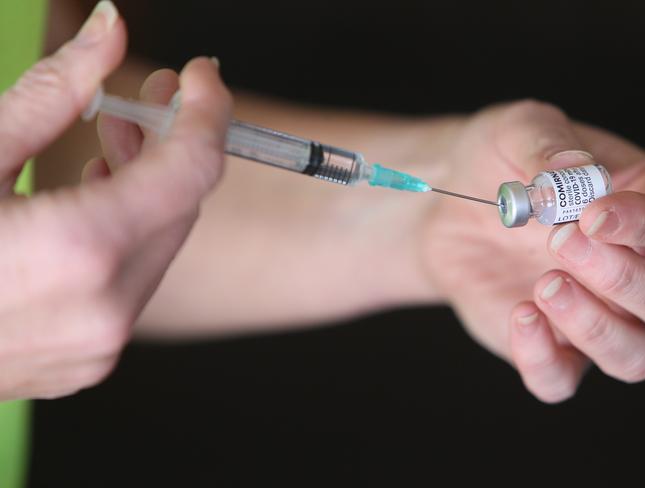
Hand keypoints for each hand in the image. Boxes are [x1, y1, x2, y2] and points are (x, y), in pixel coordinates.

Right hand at [0, 2, 230, 399]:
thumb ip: (53, 92)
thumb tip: (109, 29)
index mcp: (81, 251)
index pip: (193, 169)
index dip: (207, 112)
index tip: (198, 79)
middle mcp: (104, 311)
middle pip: (181, 207)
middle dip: (173, 146)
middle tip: (147, 103)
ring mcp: (97, 346)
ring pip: (159, 247)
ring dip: (148, 190)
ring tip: (111, 144)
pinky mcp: (85, 362)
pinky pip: (130, 286)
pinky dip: (124, 238)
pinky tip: (90, 205)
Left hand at [509, 153, 644, 402]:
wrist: (448, 202)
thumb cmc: (494, 161)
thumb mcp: (517, 133)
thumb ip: (548, 148)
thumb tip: (573, 175)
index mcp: (639, 210)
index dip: (644, 226)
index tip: (592, 214)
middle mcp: (629, 270)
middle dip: (621, 276)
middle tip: (560, 240)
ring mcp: (591, 314)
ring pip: (632, 356)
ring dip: (596, 327)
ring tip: (547, 283)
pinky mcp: (545, 344)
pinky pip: (559, 380)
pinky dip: (545, 362)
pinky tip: (520, 316)